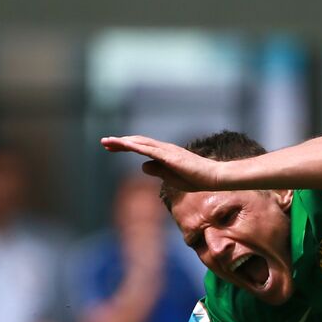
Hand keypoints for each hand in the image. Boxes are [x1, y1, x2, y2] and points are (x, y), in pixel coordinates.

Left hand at [101, 135, 223, 192]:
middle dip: (120, 142)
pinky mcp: (170, 156)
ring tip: (107, 142)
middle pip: (138, 143)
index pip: (143, 148)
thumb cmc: (199, 179)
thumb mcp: (173, 177)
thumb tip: (142, 166)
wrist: (216, 177)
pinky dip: (135, 146)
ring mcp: (167, 151)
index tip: (113, 147)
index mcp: (166, 154)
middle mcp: (165, 149)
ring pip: (141, 143)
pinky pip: (149, 149)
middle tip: (105, 143)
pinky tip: (124, 144)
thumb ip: (158, 171)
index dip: (127, 146)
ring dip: (123, 142)